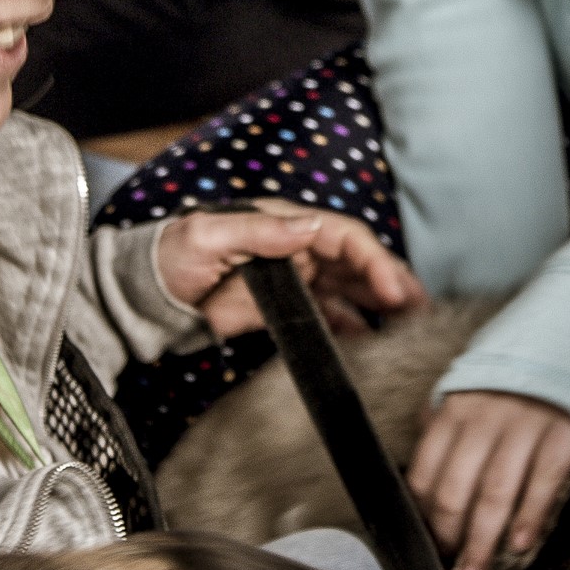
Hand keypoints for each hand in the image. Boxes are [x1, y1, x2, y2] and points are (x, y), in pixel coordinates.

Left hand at [156, 198, 418, 340]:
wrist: (147, 296)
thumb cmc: (171, 256)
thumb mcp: (209, 236)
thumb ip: (260, 231)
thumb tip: (311, 226)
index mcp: (284, 224)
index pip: (344, 237)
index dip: (373, 260)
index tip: (393, 289)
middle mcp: (298, 249)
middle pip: (358, 263)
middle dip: (392, 283)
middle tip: (422, 310)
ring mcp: (296, 281)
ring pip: (353, 290)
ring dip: (382, 306)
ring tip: (411, 329)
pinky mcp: (289, 310)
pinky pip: (332, 317)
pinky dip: (356, 329)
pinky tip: (374, 345)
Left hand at [408, 390, 569, 569]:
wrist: (564, 349)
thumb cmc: (506, 388)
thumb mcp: (464, 397)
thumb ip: (439, 432)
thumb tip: (417, 483)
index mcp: (452, 414)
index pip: (425, 476)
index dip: (423, 519)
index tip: (428, 548)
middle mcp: (483, 422)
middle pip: (455, 492)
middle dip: (448, 539)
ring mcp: (523, 430)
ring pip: (494, 495)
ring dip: (482, 543)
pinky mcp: (561, 438)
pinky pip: (543, 484)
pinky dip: (529, 518)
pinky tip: (519, 546)